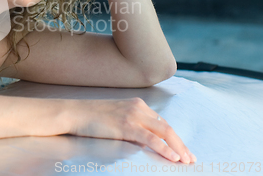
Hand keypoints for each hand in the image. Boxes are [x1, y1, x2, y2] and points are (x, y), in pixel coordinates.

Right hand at [68, 97, 196, 163]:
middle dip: (181, 144)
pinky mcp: (126, 126)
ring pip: (164, 132)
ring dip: (178, 148)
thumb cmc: (91, 117)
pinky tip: (172, 157)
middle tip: (191, 158)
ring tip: (186, 161)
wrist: (74, 113)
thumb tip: (144, 140)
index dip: (174, 137)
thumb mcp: (115, 117)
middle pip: (167, 127)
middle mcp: (138, 107)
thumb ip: (131, 124)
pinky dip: (164, 148)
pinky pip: (151, 139)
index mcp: (137, 104)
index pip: (161, 122)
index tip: (182, 150)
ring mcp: (133, 116)